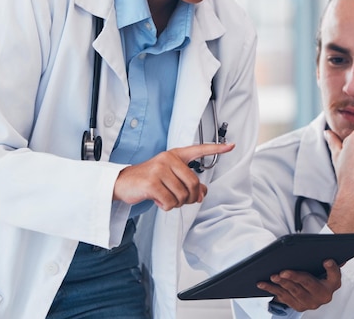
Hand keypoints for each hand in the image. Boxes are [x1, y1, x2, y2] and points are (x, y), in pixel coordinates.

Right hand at [112, 143, 234, 210]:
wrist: (123, 183)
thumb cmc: (148, 180)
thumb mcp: (169, 178)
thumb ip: (187, 183)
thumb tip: (203, 193)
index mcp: (174, 155)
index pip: (198, 149)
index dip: (216, 149)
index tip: (231, 146)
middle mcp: (168, 159)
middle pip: (193, 183)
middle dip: (190, 197)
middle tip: (181, 200)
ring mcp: (159, 170)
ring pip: (182, 195)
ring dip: (176, 203)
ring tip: (165, 198)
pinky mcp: (151, 183)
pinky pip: (170, 202)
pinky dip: (166, 206)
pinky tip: (158, 201)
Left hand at [256, 260, 341, 311]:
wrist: (315, 290)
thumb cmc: (319, 273)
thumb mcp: (324, 267)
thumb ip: (328, 262)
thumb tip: (329, 253)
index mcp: (332, 284)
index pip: (335, 276)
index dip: (332, 269)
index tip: (326, 261)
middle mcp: (322, 296)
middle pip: (308, 284)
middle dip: (294, 278)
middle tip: (283, 272)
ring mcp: (310, 303)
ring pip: (294, 293)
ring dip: (282, 284)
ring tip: (273, 277)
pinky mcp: (299, 306)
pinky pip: (284, 298)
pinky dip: (273, 290)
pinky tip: (264, 284)